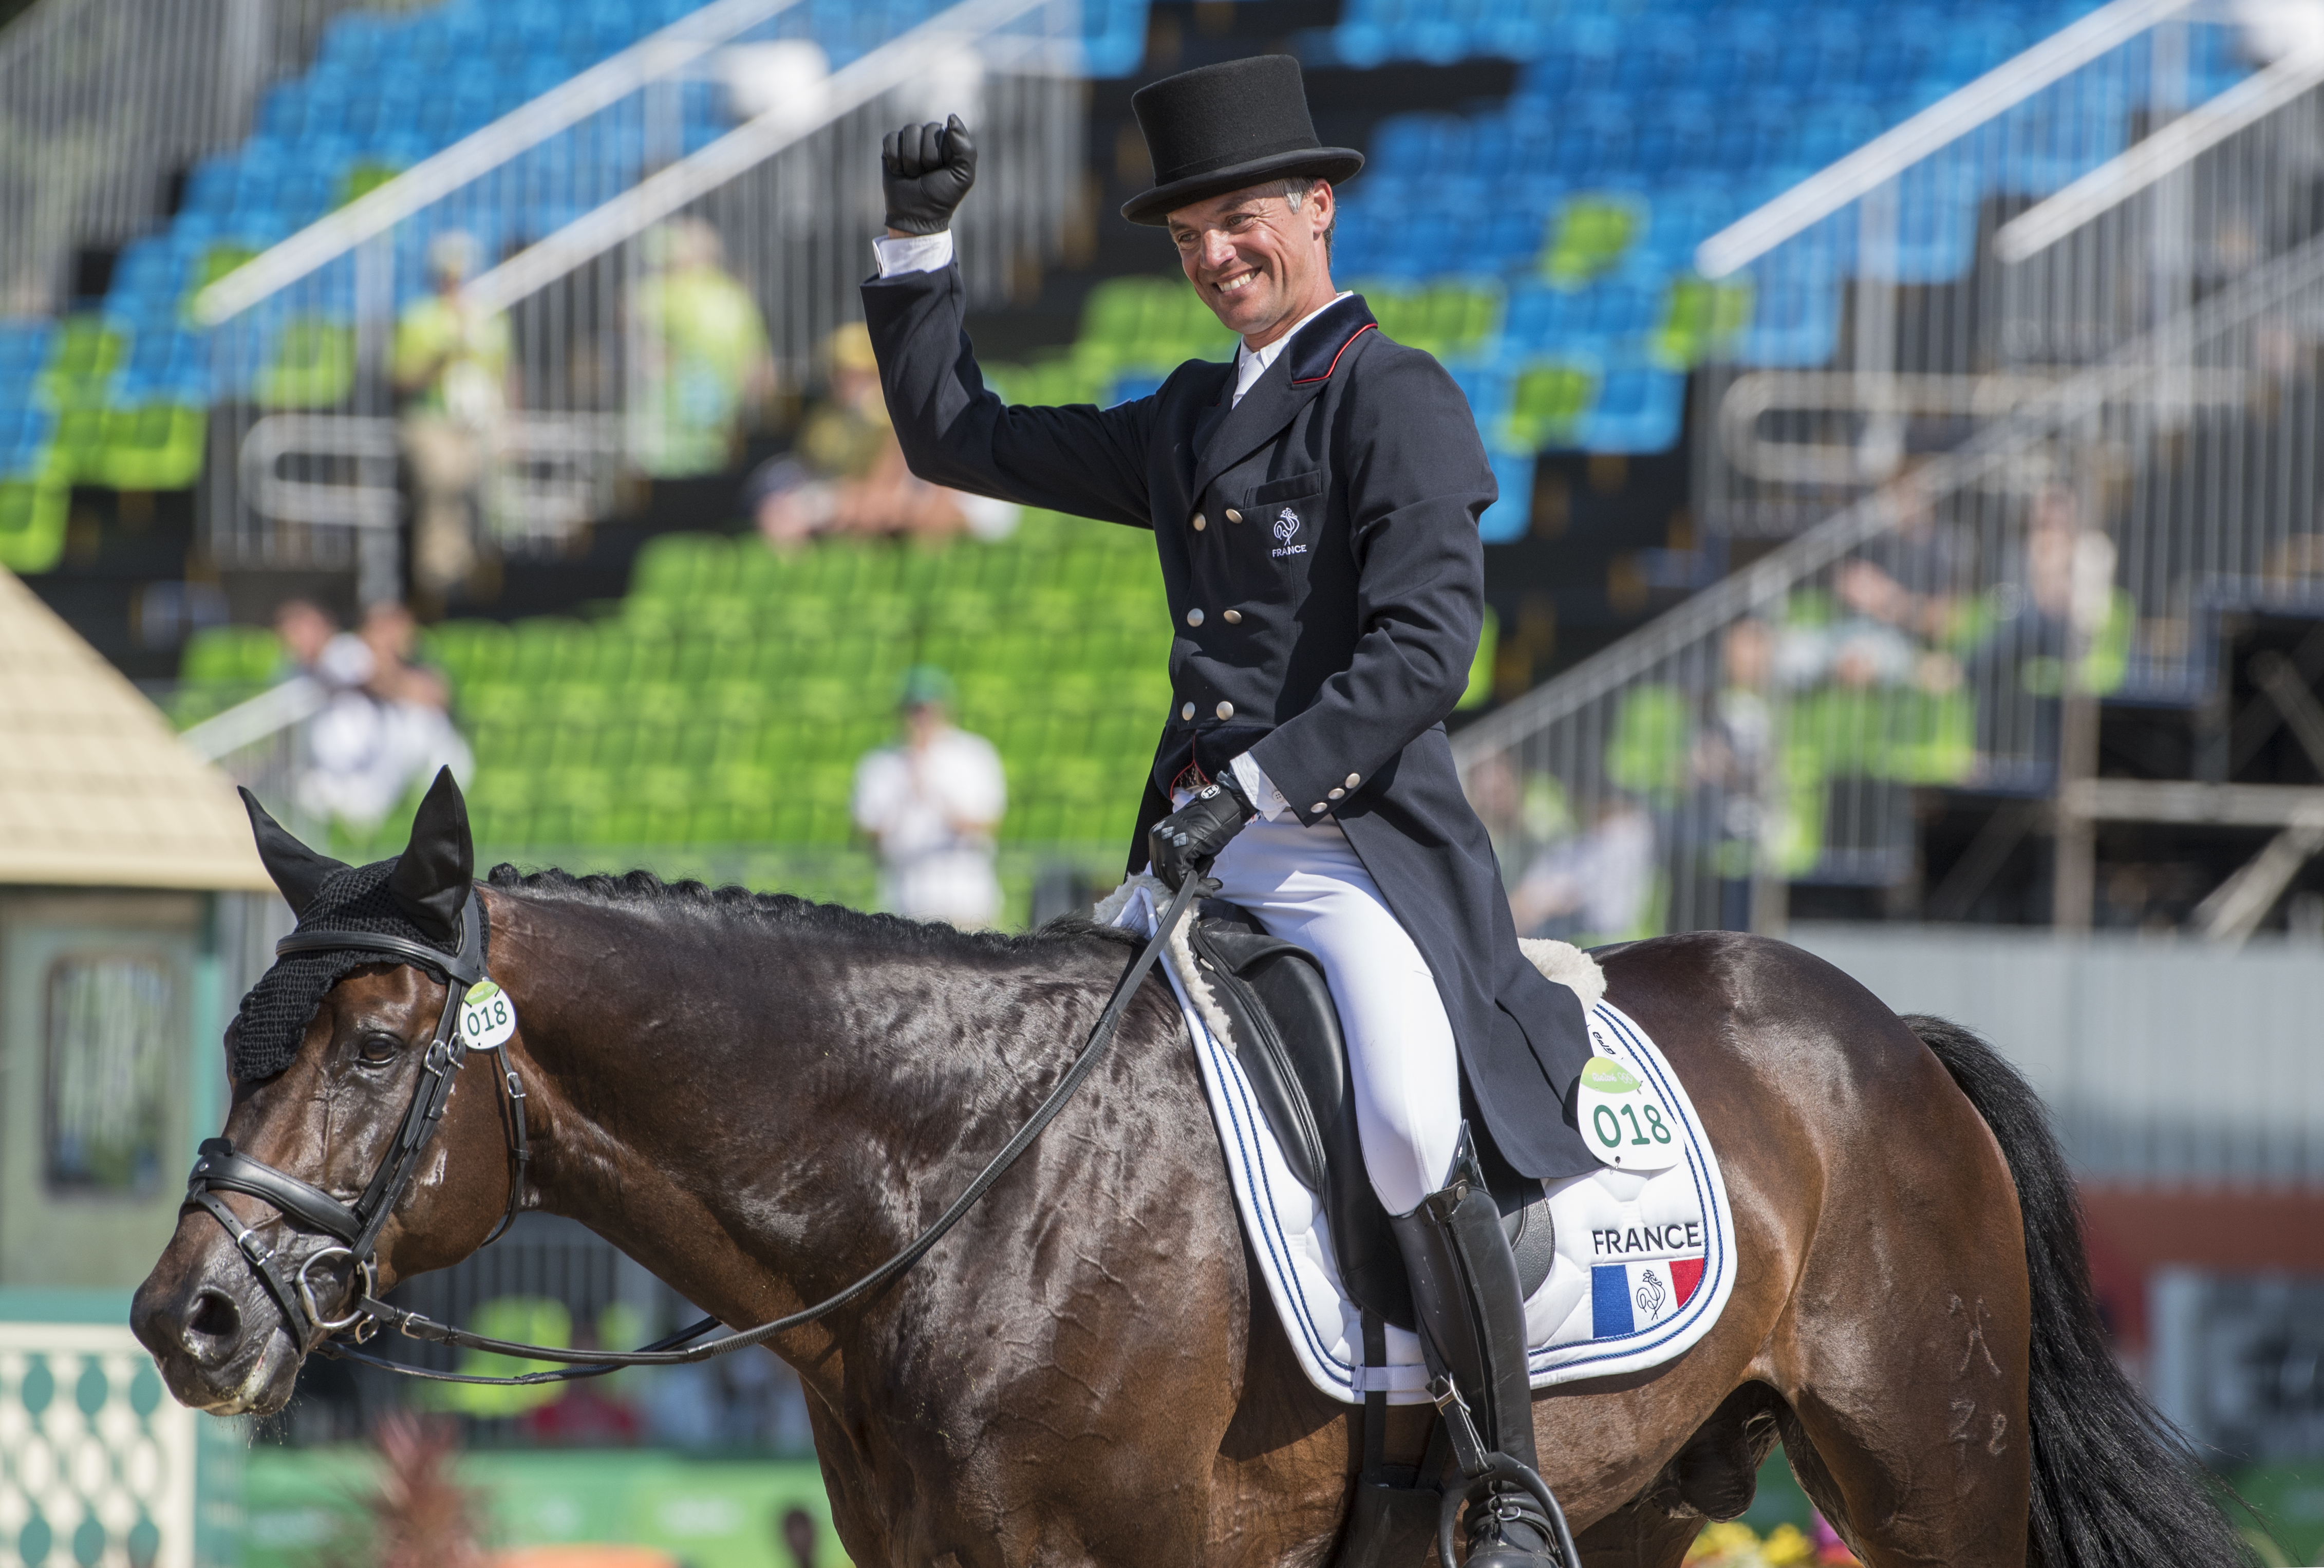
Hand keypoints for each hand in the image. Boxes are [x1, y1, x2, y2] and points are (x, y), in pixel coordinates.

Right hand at [882, 114, 976, 235]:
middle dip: (925, 158)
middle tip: (926, 175)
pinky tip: (899, 171)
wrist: (917, 215)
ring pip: (908, 131)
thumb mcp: (963, 175)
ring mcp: (908, 142)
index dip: (939, 153)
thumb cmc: (942, 196)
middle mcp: (927, 138)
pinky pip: (890, 139)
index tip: (941, 170)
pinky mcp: (890, 148)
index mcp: (946, 141)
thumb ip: (965, 147)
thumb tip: (951, 117)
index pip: (941, 130)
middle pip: (923, 129)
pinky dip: (895, 159)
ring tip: (913, 174)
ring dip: (911, 160)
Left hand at [1149, 781, 1252, 891]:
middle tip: (1206, 888)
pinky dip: (1196, 887)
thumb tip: (1185, 882)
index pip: (1160, 866)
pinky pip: (1181, 878)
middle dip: (1184, 884)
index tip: (1196, 885)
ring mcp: (1165, 844)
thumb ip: (1183, 860)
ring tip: (1210, 887)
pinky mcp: (1177, 851)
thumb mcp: (1192, 843)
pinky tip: (1210, 887)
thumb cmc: (1214, 825)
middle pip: (1163, 874)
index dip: (1176, 880)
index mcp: (1158, 835)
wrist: (1225, 809)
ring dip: (1192, 887)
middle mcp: (1157, 838)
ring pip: (1171, 878)